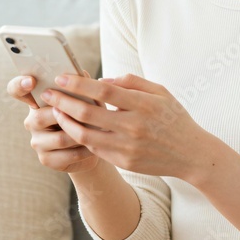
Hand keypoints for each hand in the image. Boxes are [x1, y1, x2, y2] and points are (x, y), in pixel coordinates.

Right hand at [6, 72, 101, 174]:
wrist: (92, 145)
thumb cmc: (86, 115)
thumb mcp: (85, 98)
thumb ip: (80, 86)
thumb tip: (81, 74)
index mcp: (37, 100)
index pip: (16, 89)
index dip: (20, 84)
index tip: (31, 81)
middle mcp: (32, 120)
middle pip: (39, 117)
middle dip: (65, 115)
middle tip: (87, 113)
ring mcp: (37, 142)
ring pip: (59, 138)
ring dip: (81, 134)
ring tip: (98, 129)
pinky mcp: (46, 159)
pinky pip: (67, 154)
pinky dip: (84, 150)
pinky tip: (94, 145)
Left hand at [42, 72, 209, 180]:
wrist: (190, 154)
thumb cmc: (174, 117)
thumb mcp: (160, 91)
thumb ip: (132, 82)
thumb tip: (103, 79)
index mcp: (144, 105)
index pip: (104, 90)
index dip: (79, 83)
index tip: (61, 77)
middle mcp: (134, 127)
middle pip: (88, 113)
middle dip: (63, 101)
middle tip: (48, 93)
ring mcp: (127, 147)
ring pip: (85, 134)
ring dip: (66, 121)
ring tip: (56, 111)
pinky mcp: (123, 162)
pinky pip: (94, 148)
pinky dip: (80, 137)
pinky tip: (72, 127)